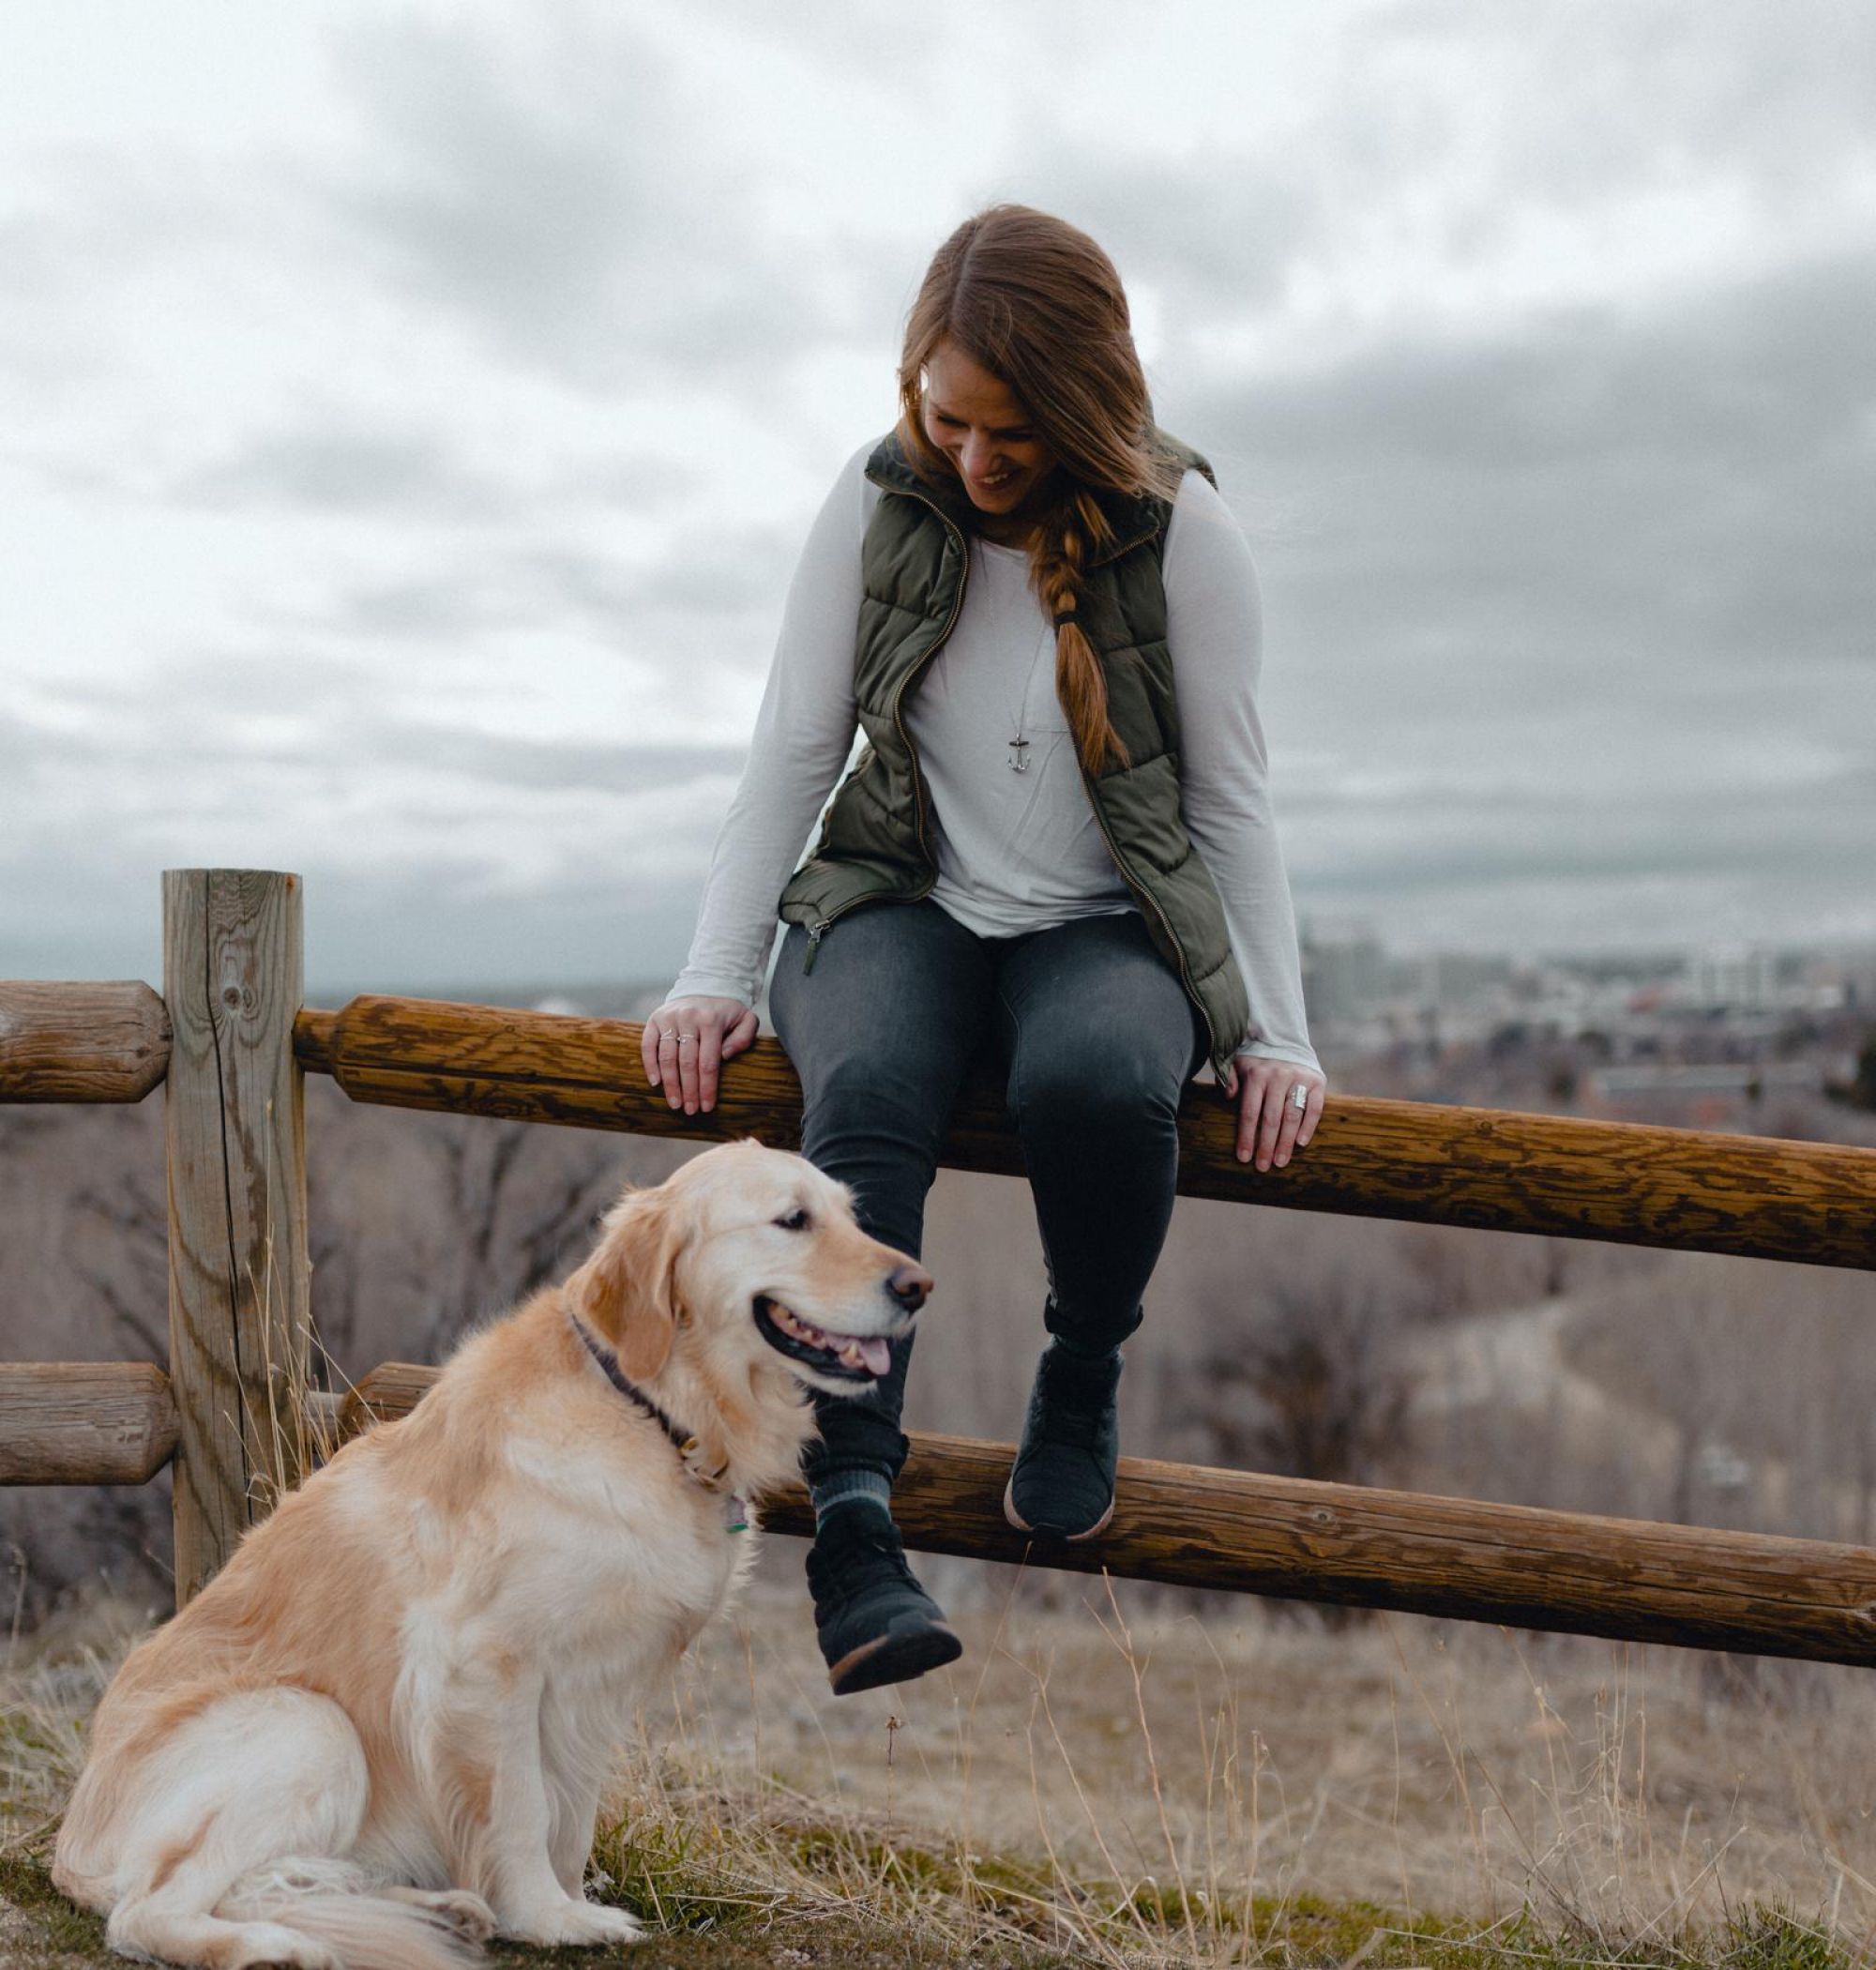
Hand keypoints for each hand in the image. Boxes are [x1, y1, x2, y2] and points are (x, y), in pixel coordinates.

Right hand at [641, 996, 758, 1114]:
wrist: (705, 985)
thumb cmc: (727, 1011)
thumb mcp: (746, 1019)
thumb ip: (744, 1038)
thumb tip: (724, 1056)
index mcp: (711, 1021)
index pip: (708, 1062)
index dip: (707, 1087)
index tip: (707, 1106)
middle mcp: (688, 1018)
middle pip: (687, 1063)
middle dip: (689, 1090)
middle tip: (690, 1111)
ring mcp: (669, 1018)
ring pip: (667, 1057)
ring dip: (670, 1084)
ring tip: (675, 1104)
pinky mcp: (654, 1019)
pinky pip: (648, 1045)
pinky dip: (650, 1065)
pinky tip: (656, 1083)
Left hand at [1219, 1056, 1325, 1170]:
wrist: (1286, 1039)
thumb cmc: (1257, 1060)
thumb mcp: (1237, 1063)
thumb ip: (1229, 1078)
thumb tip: (1228, 1096)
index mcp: (1256, 1075)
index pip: (1250, 1112)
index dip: (1246, 1137)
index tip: (1244, 1158)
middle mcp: (1278, 1076)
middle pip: (1271, 1118)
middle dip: (1266, 1145)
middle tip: (1263, 1167)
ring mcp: (1299, 1079)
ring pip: (1292, 1116)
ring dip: (1286, 1142)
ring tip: (1280, 1162)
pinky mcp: (1317, 1082)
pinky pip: (1314, 1108)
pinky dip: (1308, 1126)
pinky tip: (1301, 1143)